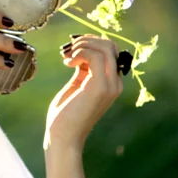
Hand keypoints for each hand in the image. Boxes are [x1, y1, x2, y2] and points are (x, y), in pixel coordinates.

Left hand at [45, 35, 123, 152]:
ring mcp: (109, 86)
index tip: (72, 49)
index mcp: (111, 83)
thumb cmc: (66, 113)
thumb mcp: (77, 84)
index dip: (91, 44)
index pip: (110, 51)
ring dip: (82, 45)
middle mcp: (115, 84)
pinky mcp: (100, 87)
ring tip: (68, 56)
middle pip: (110, 46)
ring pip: (105, 48)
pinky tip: (68, 63)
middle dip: (87, 40)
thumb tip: (82, 49)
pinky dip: (80, 53)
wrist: (62, 137)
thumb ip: (84, 68)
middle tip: (69, 50)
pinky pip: (95, 57)